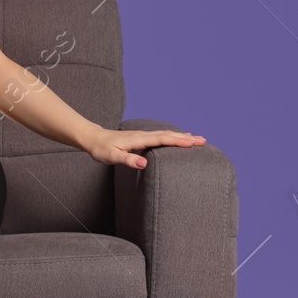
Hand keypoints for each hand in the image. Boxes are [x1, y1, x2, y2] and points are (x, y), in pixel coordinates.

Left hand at [84, 126, 205, 168]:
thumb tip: (144, 163)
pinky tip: (180, 137)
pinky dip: (174, 136)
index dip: (178, 141)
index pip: (162, 139)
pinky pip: (162, 136)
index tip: (193, 144)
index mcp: (138, 140)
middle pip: (168, 135)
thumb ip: (128, 160)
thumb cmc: (101, 149)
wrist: (93, 138)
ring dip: (183, 136)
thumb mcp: (112, 157)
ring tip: (198, 139)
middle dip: (186, 138)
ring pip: (167, 134)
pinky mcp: (142, 138)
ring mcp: (143, 135)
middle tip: (203, 141)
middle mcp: (143, 135)